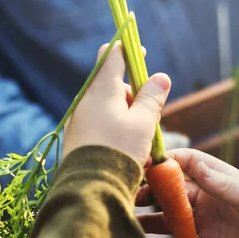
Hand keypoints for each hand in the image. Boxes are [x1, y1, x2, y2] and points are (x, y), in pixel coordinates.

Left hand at [62, 42, 171, 165]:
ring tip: (141, 141)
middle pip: (113, 85)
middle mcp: (86, 100)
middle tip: (150, 115)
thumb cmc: (120, 150)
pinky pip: (100, 126)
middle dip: (134, 95)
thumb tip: (160, 77)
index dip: (128, 50)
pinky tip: (128, 151)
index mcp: (102, 89)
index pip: (112, 54)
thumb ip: (152, 98)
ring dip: (127, 116)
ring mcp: (80, 120)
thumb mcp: (143, 123)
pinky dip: (116, 131)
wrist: (91, 187)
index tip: (141, 54)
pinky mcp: (78, 139)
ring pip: (108, 108)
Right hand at [137, 149, 238, 237]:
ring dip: (147, 221)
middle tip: (130, 196)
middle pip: (168, 193)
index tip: (144, 163)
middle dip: (148, 193)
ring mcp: (199, 223)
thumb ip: (220, 182)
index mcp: (212, 180)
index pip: (183, 163)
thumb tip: (196, 166)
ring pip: (166, 220)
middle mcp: (202, 200)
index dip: (164, 161)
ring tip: (129, 221)